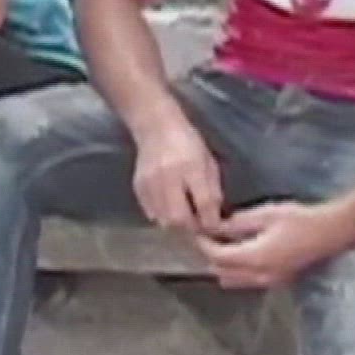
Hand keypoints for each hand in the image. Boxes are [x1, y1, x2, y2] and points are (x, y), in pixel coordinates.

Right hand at [130, 117, 224, 234]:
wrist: (155, 127)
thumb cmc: (188, 142)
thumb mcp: (208, 162)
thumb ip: (212, 190)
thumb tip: (215, 218)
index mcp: (191, 167)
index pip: (204, 203)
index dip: (212, 221)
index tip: (215, 225)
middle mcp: (168, 177)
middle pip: (179, 218)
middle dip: (192, 227)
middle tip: (199, 225)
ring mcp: (150, 184)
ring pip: (164, 220)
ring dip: (178, 226)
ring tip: (186, 219)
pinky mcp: (139, 188)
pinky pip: (152, 214)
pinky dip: (163, 217)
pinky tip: (170, 209)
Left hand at [195, 201, 354, 289]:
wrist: (331, 232)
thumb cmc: (300, 220)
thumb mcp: (265, 214)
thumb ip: (238, 223)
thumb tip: (217, 226)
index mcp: (254, 258)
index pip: (217, 257)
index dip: (204, 245)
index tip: (197, 232)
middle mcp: (259, 276)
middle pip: (222, 273)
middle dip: (210, 257)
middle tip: (207, 237)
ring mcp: (269, 282)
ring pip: (234, 280)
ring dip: (224, 266)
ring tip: (222, 244)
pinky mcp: (278, 280)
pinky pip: (248, 281)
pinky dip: (238, 270)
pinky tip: (242, 251)